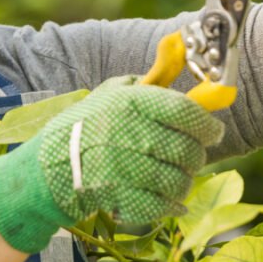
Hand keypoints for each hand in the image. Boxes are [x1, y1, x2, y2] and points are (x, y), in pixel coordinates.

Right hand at [0, 82, 223, 252]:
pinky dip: (170, 204)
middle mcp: (129, 132)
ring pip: (179, 180)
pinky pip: (161, 204)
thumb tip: (183, 57)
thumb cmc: (89, 125)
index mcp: (130, 102)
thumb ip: (151, 81)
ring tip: (176, 176)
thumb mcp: (114, 93)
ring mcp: (123, 167)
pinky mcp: (118, 196)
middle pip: (188, 150)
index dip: (207, 125)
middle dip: (195, 155)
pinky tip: (168, 198)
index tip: (213, 131)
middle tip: (191, 154)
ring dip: (183, 181)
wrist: (49, 165)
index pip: (186, 113)